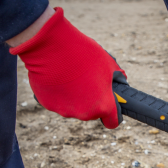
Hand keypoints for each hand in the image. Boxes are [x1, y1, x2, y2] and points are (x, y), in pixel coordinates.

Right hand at [9, 7, 126, 128]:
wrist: (50, 46)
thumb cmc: (83, 54)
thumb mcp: (108, 64)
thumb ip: (117, 79)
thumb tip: (119, 82)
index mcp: (103, 106)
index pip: (112, 122)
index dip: (113, 113)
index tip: (111, 105)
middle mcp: (84, 114)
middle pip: (92, 113)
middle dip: (93, 101)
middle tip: (89, 81)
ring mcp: (65, 110)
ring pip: (74, 107)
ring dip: (75, 97)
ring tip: (72, 76)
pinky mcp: (48, 105)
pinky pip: (58, 101)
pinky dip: (60, 93)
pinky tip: (58, 77)